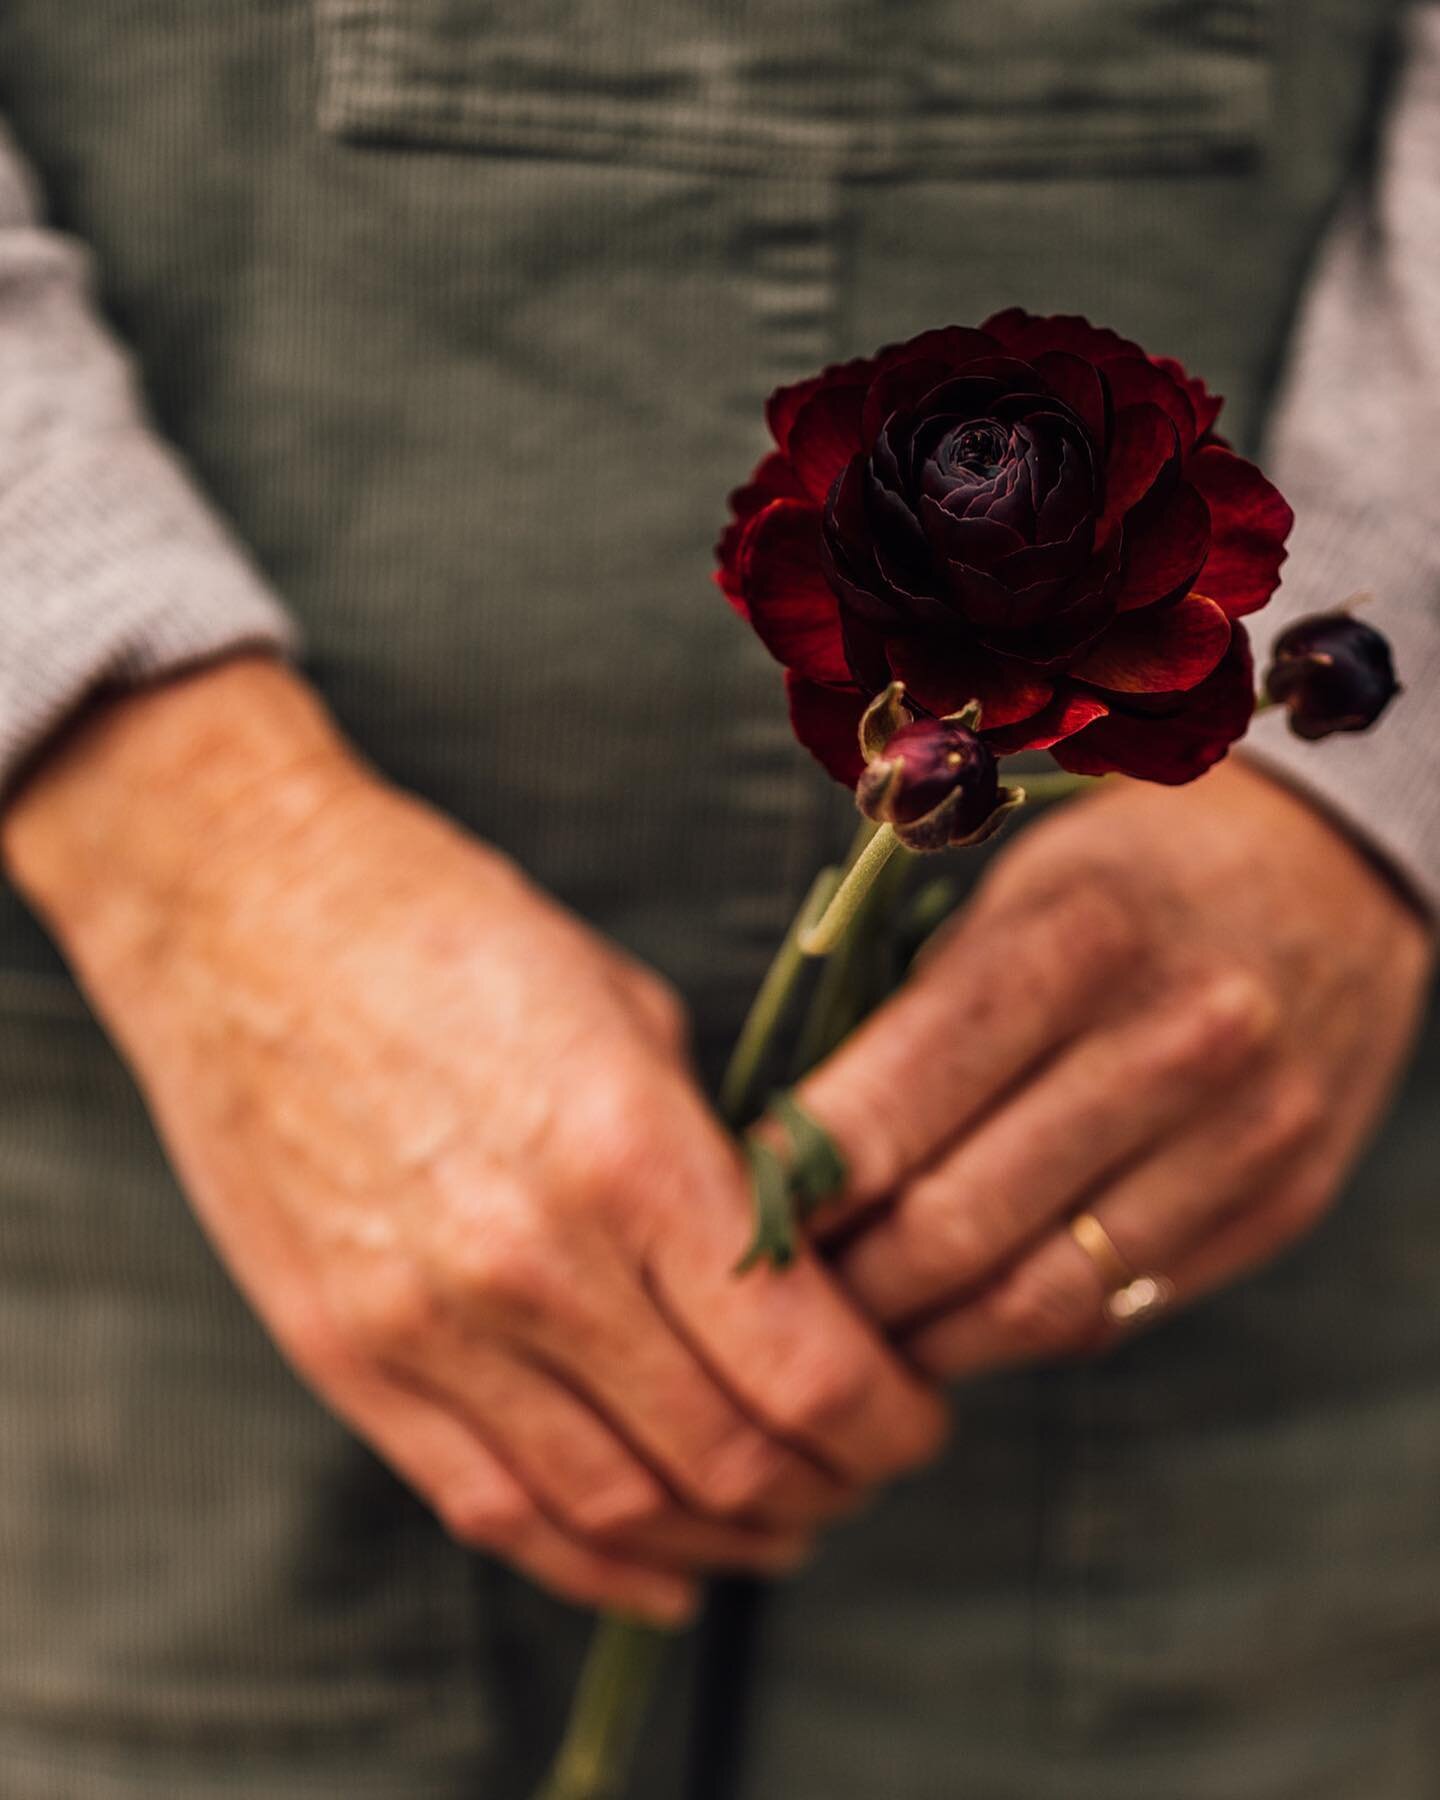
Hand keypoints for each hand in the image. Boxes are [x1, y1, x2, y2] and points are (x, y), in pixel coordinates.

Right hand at [3, 658, 944, 1621]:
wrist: (244, 916)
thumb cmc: (450, 930)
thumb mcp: (627, 1011)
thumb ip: (709, 1159)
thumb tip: (784, 1273)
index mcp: (627, 1156)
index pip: (803, 1366)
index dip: (889, 1421)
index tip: (918, 1416)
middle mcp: (531, 1265)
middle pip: (725, 1458)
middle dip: (829, 1485)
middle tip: (866, 1465)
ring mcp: (426, 1327)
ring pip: (617, 1509)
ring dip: (725, 1539)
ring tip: (782, 1520)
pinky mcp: (348, 1359)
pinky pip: (491, 1510)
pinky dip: (595, 1565)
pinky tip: (663, 1571)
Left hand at [795, 758, 1432, 1376]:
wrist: (1334, 870)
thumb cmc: (1128, 877)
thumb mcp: (1013, 892)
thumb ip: (915, 1020)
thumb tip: (794, 1160)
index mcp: (1075, 938)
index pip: (891, 1109)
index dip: (794, 1190)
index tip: (739, 1222)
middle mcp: (1173, 1039)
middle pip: (955, 1224)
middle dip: (846, 1287)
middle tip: (777, 1306)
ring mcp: (1242, 1132)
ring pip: (1036, 1297)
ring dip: (924, 1337)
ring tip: (858, 1340)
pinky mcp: (1283, 1202)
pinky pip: (1117, 1308)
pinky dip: (1016, 1333)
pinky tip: (958, 1324)